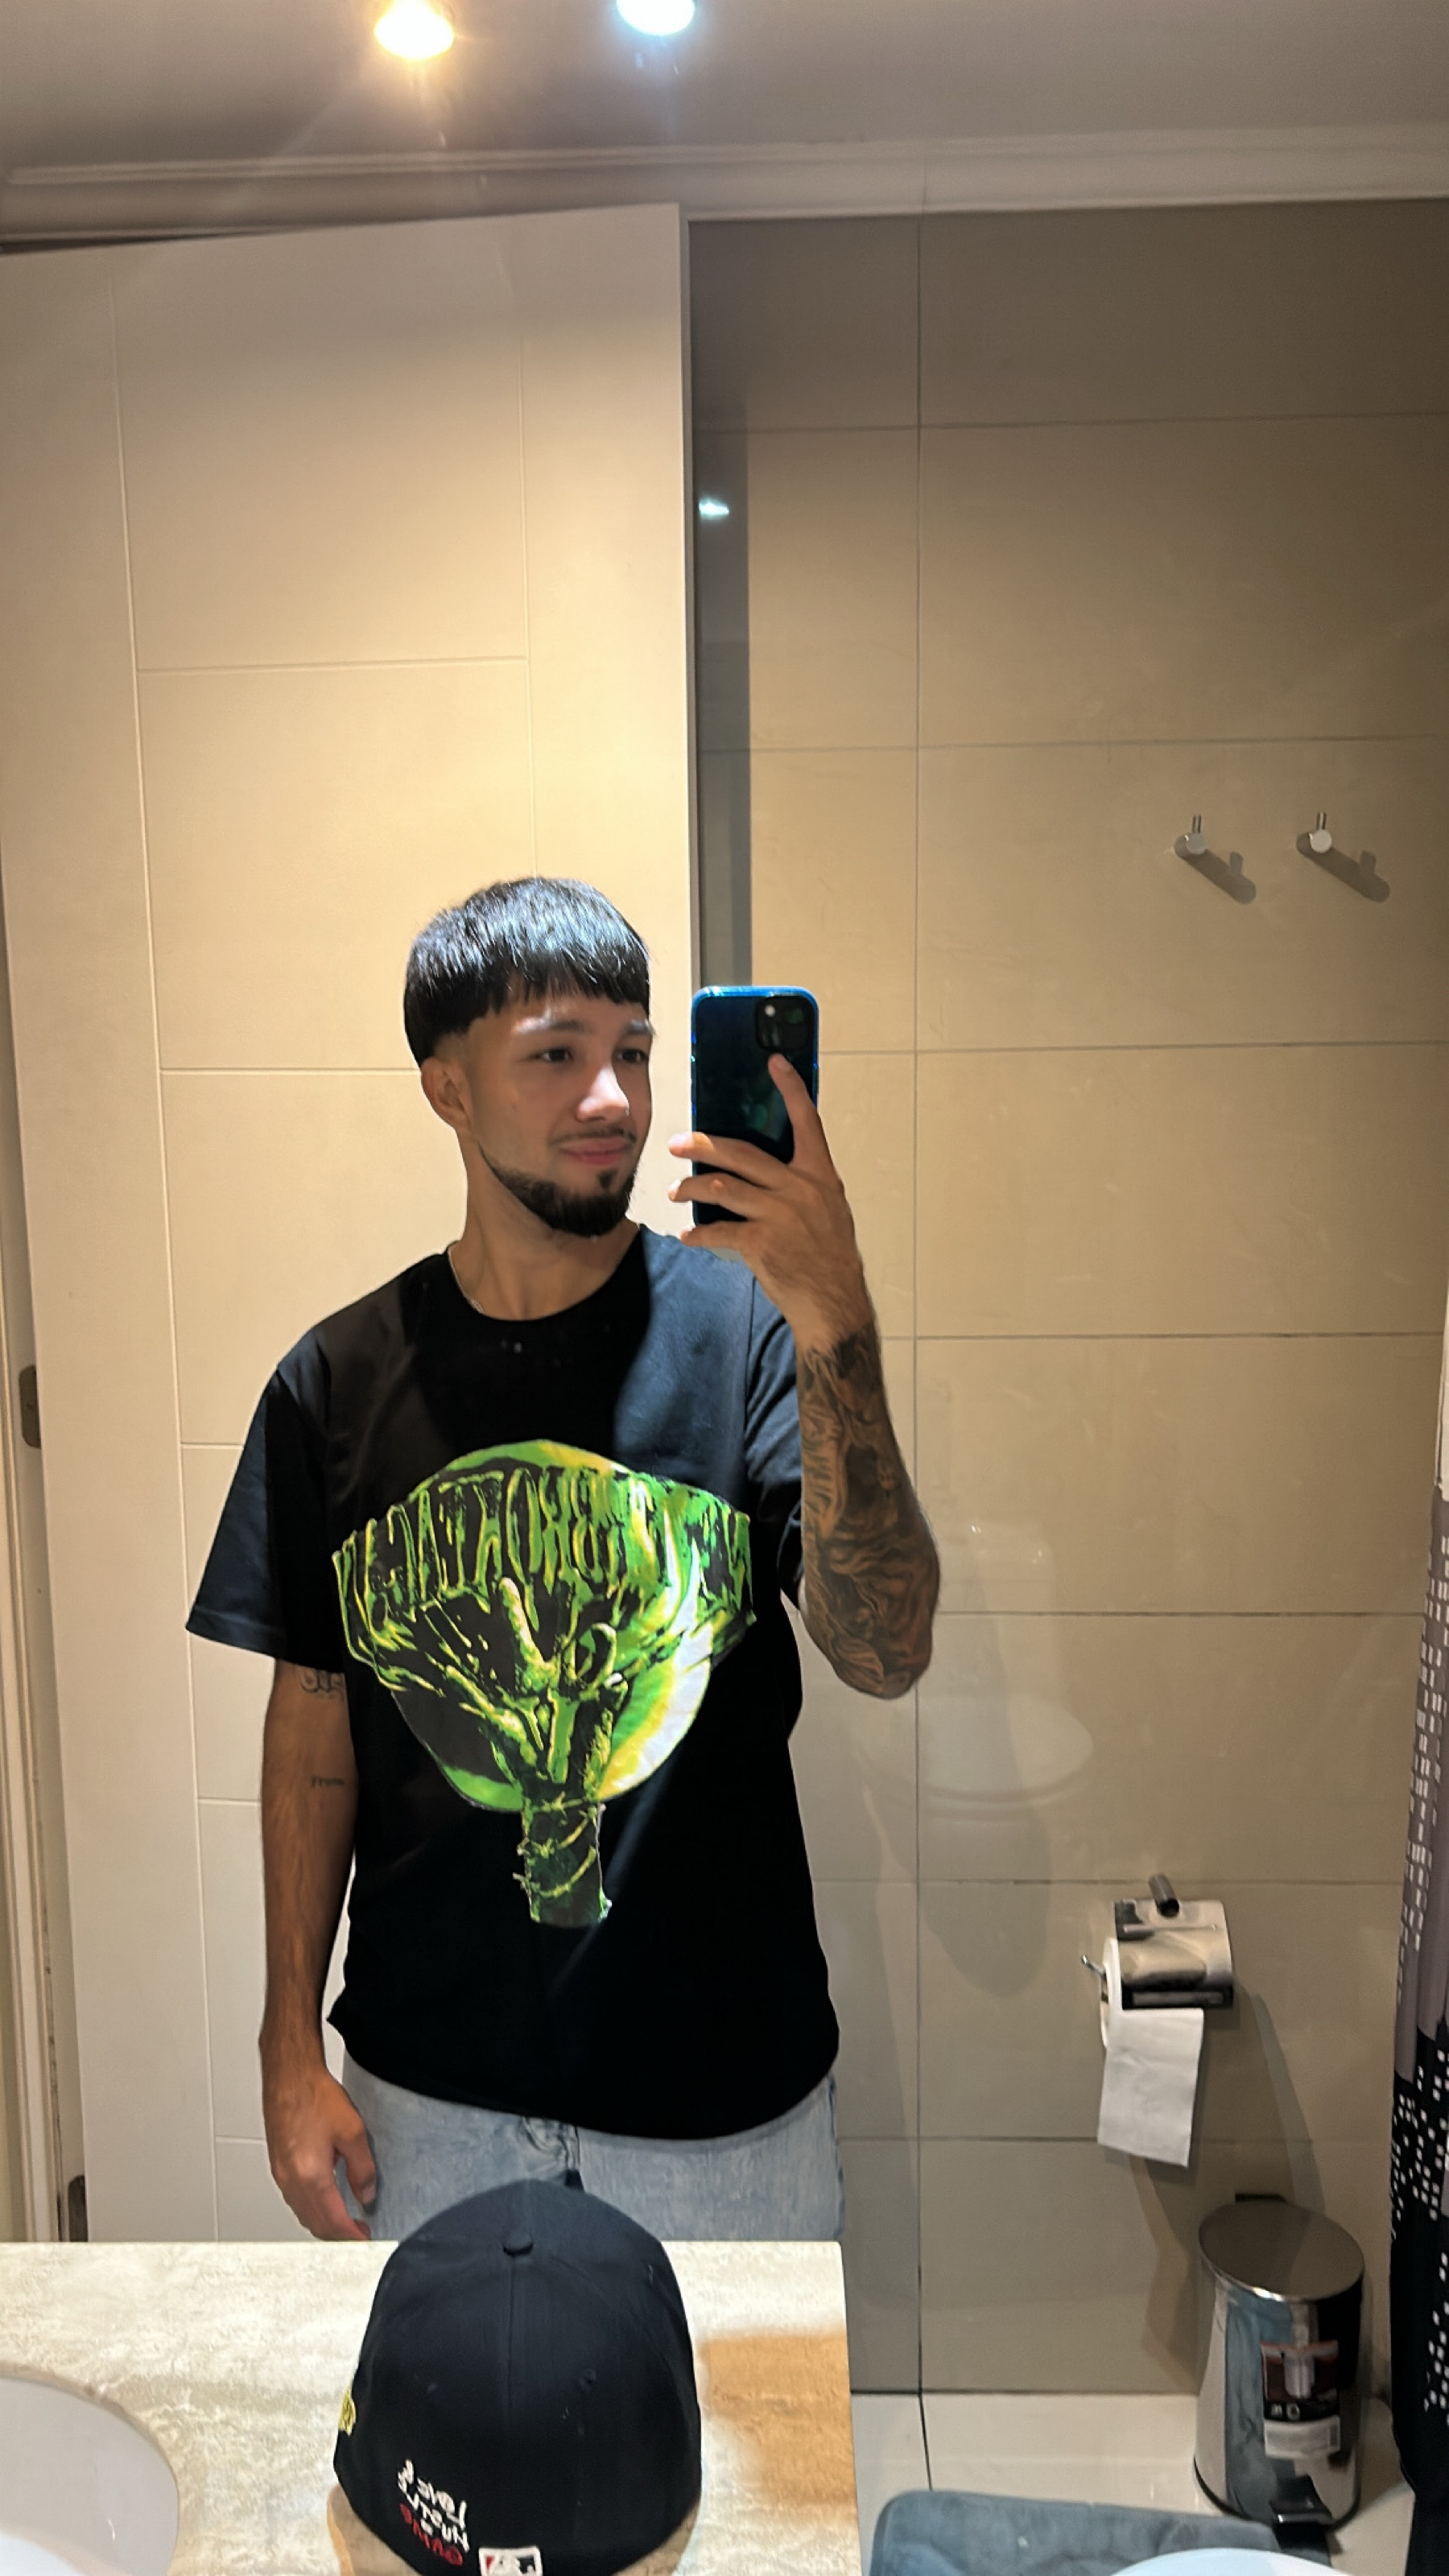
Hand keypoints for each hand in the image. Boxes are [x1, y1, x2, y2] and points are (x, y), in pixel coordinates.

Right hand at [263, 2048, 375, 2240]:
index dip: (353, 2237)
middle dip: (339, 2235)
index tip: (366, 2240)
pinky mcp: (278, 2166)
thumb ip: (363, 2169)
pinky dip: (313, 2208)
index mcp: (310, 2177)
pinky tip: (326, 2199)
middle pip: (316, 2225)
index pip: (334, 2223)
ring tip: (347, 2219)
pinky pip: (295, 2200)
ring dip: (325, 2223)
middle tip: (360, 2232)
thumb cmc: (314, 2096)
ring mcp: (281, 2175)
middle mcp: (291, 2181)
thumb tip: (366, 2195)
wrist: (289, 2076)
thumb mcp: (353, 2132)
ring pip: (304, 2215)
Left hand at [668, 1057, 872, 1352]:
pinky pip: (718, 1230)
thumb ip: (801, 1183)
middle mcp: (799, 1189)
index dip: (791, 1089)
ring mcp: (779, 1215)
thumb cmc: (829, 1256)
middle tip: (677, 1143)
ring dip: (691, 1188)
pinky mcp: (761, 1243)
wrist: (834, 1301)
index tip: (774, 1062)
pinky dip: (698, 1234)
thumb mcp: (828, 1209)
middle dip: (703, 1145)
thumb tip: (763, 1168)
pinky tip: (688, 1235)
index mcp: (820, 1175)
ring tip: (676, 1191)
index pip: (807, 1122)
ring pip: (722, 1188)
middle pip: (742, 1153)